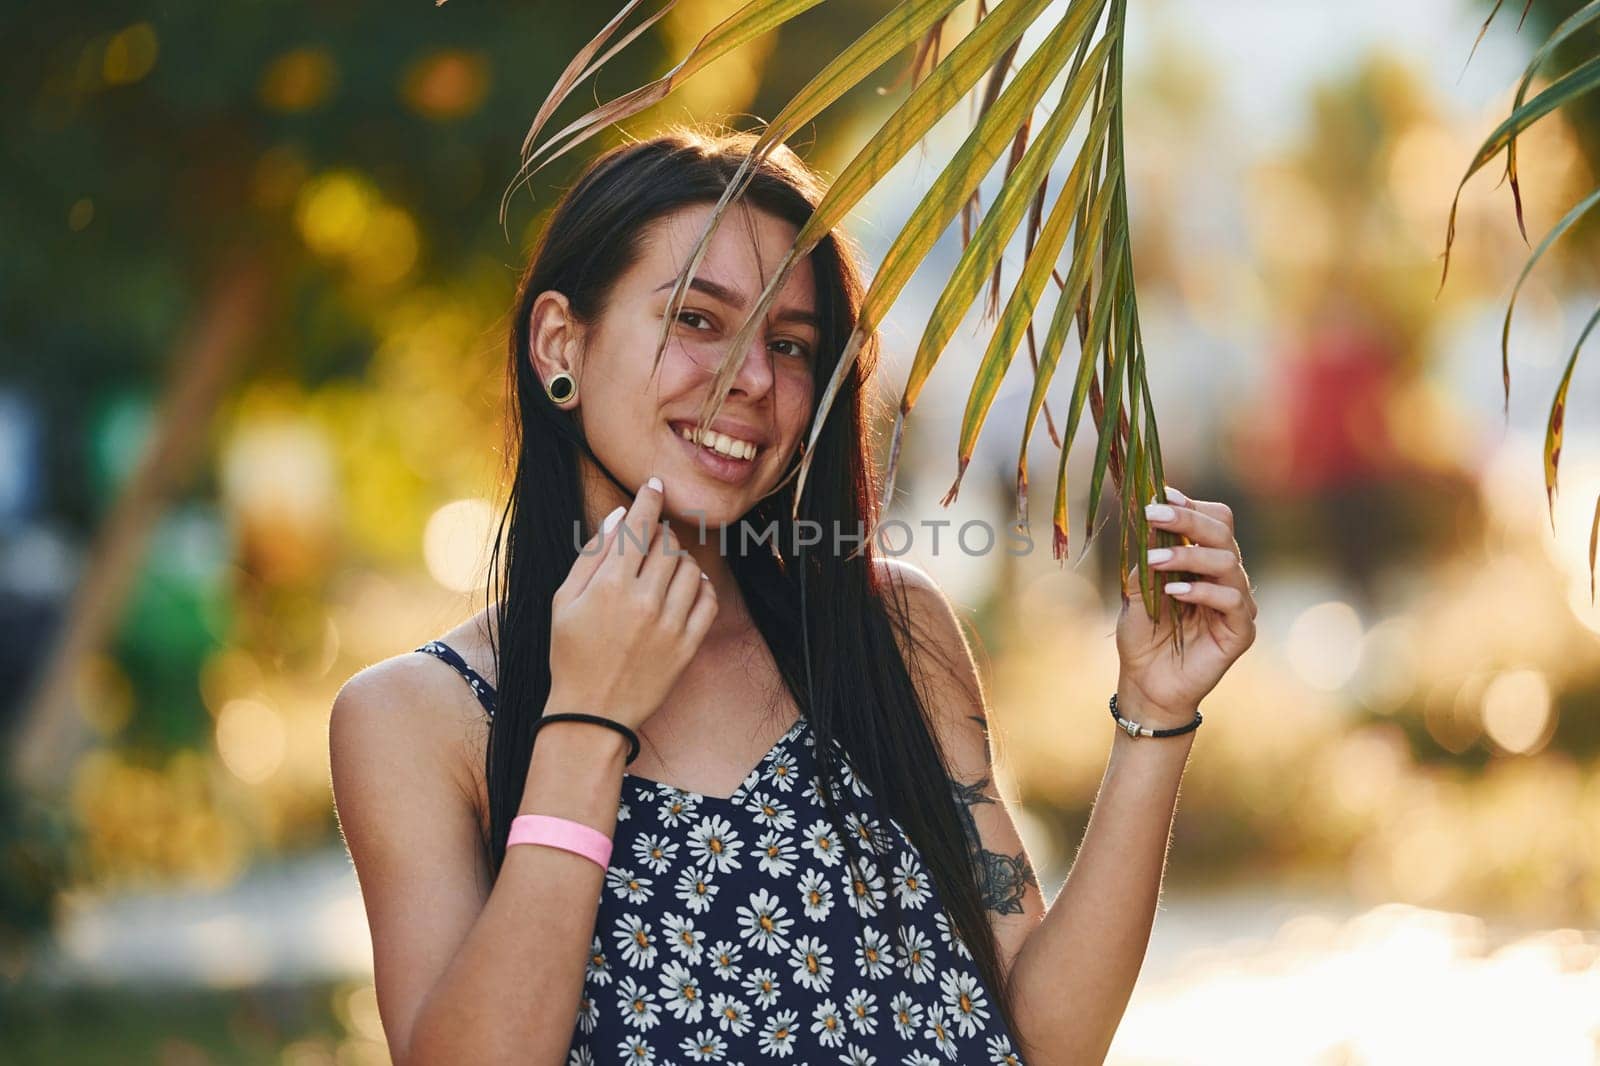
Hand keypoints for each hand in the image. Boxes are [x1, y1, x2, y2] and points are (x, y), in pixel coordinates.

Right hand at [548, 476, 718, 729]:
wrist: (591, 713)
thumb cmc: (570, 654)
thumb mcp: (565, 601)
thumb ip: (592, 555)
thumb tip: (617, 517)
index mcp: (610, 586)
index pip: (638, 527)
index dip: (649, 499)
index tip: (655, 485)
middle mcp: (644, 601)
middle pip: (668, 545)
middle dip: (660, 537)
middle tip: (648, 545)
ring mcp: (670, 625)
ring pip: (691, 570)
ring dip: (680, 562)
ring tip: (662, 572)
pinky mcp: (687, 646)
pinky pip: (708, 602)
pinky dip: (702, 589)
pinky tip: (685, 590)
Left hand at [1115, 486, 1256, 724]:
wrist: (1146, 684)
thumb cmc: (1143, 636)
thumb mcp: (1136, 590)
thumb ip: (1147, 558)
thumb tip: (1148, 521)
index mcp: (1205, 562)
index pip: (1212, 520)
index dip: (1188, 506)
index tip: (1157, 496)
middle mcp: (1226, 577)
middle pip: (1222, 532)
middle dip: (1186, 520)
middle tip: (1152, 514)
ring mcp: (1237, 604)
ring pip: (1226, 562)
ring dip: (1187, 556)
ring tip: (1154, 562)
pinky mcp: (1241, 631)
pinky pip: (1231, 601)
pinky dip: (1202, 591)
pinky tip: (1173, 592)